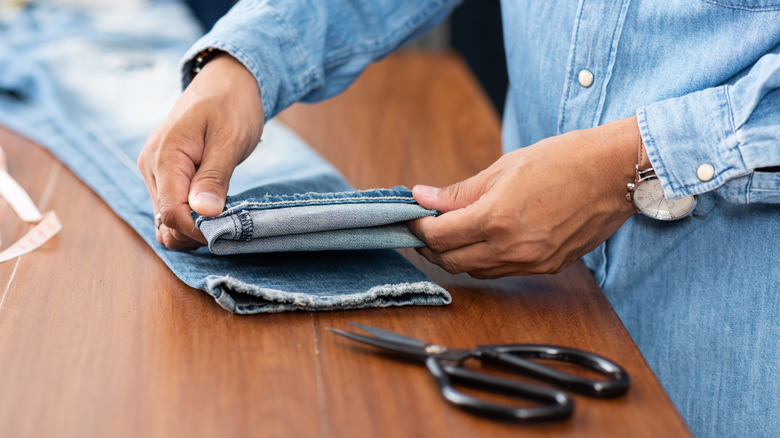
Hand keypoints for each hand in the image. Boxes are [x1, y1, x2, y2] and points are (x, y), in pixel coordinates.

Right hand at [138, 53, 263, 248]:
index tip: (227, 230)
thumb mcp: (229, 140)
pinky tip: (213, 209)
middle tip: (231, 222)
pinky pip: (170, 207)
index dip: (198, 231)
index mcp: (164, 157)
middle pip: (165, 222)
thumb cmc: (232, 105)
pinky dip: (189, 217)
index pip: (171, 214)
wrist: (225, 82)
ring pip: (166, 219)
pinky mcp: (162, 174)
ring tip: (224, 213)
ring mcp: (153, 171)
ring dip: (193, 226)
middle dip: (196, 231)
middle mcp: (150, 166)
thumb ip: (214, 177)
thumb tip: (203, 213)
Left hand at [407, 117, 640, 277]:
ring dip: (457, 256)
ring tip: (452, 232)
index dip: (418, 227)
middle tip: (425, 227)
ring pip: (476, 272)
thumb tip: (424, 197)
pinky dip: (485, 260)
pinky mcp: (548, 267)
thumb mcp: (504, 167)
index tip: (412, 216)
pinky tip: (484, 240)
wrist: (616, 173)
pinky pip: (503, 271)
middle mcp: (511, 248)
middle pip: (451, 261)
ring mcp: (531, 262)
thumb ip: (460, 191)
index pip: (439, 236)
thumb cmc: (564, 160)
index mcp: (495, 218)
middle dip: (431, 246)